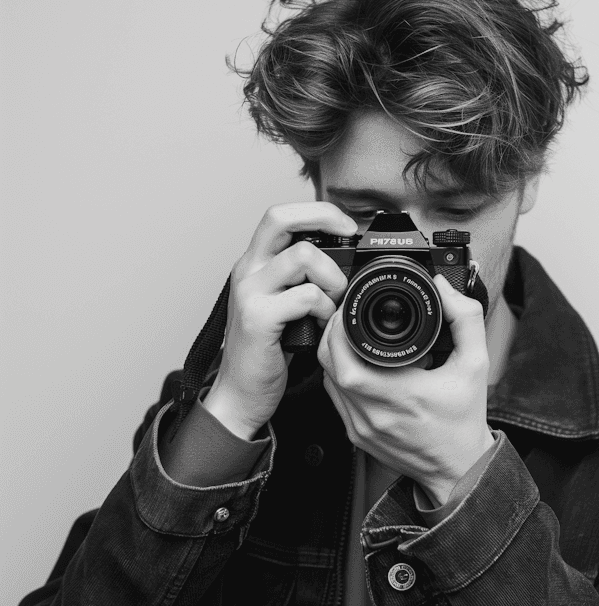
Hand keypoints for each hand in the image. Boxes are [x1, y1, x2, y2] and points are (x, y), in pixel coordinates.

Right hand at [203, 202, 357, 438]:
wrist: (241, 394)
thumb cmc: (269, 351)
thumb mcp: (286, 304)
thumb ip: (304, 279)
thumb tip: (347, 260)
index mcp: (256, 262)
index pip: (281, 214)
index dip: (318, 211)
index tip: (347, 228)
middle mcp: (248, 269)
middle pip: (281, 218)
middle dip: (325, 220)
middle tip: (350, 242)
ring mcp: (250, 292)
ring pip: (303, 256)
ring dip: (333, 277)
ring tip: (334, 301)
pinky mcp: (258, 318)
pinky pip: (305, 296)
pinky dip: (325, 309)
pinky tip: (323, 324)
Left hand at [317, 274, 493, 506]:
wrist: (460, 468)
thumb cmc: (465, 419)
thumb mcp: (476, 364)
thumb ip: (465, 319)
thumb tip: (444, 288)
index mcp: (401, 394)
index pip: (348, 359)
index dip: (340, 329)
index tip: (351, 309)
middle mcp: (375, 413)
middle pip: (328, 366)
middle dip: (332, 335)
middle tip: (347, 317)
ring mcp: (362, 427)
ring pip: (327, 382)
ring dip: (333, 357)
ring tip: (350, 337)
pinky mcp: (356, 436)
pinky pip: (335, 399)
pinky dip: (338, 378)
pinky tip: (355, 366)